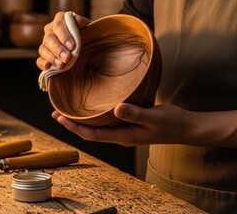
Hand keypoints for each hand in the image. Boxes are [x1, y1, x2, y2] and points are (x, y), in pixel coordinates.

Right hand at [37, 11, 90, 70]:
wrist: (88, 45)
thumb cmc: (87, 34)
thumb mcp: (88, 27)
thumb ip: (83, 23)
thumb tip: (78, 20)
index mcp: (60, 20)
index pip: (58, 25)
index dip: (64, 36)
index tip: (72, 46)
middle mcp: (50, 30)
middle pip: (49, 38)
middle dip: (58, 49)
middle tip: (67, 58)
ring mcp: (46, 43)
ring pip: (43, 49)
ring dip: (52, 57)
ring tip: (61, 65)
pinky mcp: (44, 56)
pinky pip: (39, 60)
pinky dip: (42, 63)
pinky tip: (47, 66)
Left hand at [52, 103, 236, 146]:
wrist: (185, 127)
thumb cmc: (171, 123)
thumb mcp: (153, 117)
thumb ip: (135, 113)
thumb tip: (116, 109)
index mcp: (122, 136)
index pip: (91, 134)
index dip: (74, 127)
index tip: (59, 118)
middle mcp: (119, 134)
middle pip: (89, 131)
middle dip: (71, 123)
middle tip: (56, 112)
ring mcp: (123, 129)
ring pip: (96, 126)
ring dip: (81, 119)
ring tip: (67, 109)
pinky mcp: (128, 122)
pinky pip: (105, 120)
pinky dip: (94, 114)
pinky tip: (91, 105)